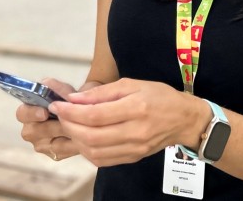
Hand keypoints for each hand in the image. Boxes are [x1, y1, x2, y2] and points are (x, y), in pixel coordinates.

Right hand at [15, 78, 77, 160]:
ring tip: (78, 126)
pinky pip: (63, 151)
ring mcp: (42, 145)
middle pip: (33, 132)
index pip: (22, 114)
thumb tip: (47, 85)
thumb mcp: (65, 91)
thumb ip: (56, 88)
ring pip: (50, 143)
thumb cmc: (69, 101)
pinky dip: (74, 143)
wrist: (85, 114)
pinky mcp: (55, 154)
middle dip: (50, 126)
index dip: (31, 113)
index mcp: (28, 112)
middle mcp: (31, 130)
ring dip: (65, 134)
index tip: (45, 112)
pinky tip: (83, 135)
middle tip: (64, 121)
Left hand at [48, 78, 208, 166]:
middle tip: (60, 115)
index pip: (95, 115)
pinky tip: (83, 138)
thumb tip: (74, 99)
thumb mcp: (132, 84)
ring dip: (76, 139)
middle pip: (91, 136)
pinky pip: (103, 160)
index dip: (71, 112)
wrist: (184, 119)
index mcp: (136, 108)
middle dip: (69, 125)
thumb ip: (102, 93)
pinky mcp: (133, 157)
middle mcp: (136, 131)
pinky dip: (87, 150)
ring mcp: (134, 148)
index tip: (58, 105)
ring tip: (70, 126)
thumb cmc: (160, 96)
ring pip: (94, 151)